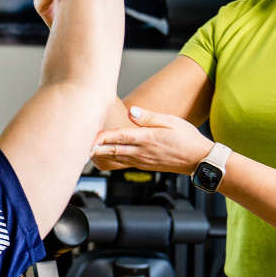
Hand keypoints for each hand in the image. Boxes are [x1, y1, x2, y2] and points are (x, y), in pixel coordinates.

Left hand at [91, 106, 210, 173]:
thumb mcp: (171, 122)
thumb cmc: (187, 138)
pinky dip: (110, 160)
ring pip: (115, 158)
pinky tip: (101, 158)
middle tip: (76, 146)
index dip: (101, 137)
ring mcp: (142, 161)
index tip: (87, 137)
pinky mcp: (144, 165)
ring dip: (99, 155)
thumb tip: (131, 111)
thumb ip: (149, 117)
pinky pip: (123, 163)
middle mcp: (141, 152)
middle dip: (93, 149)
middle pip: (111, 150)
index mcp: (147, 139)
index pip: (119, 137)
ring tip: (83, 152)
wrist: (199, 160)